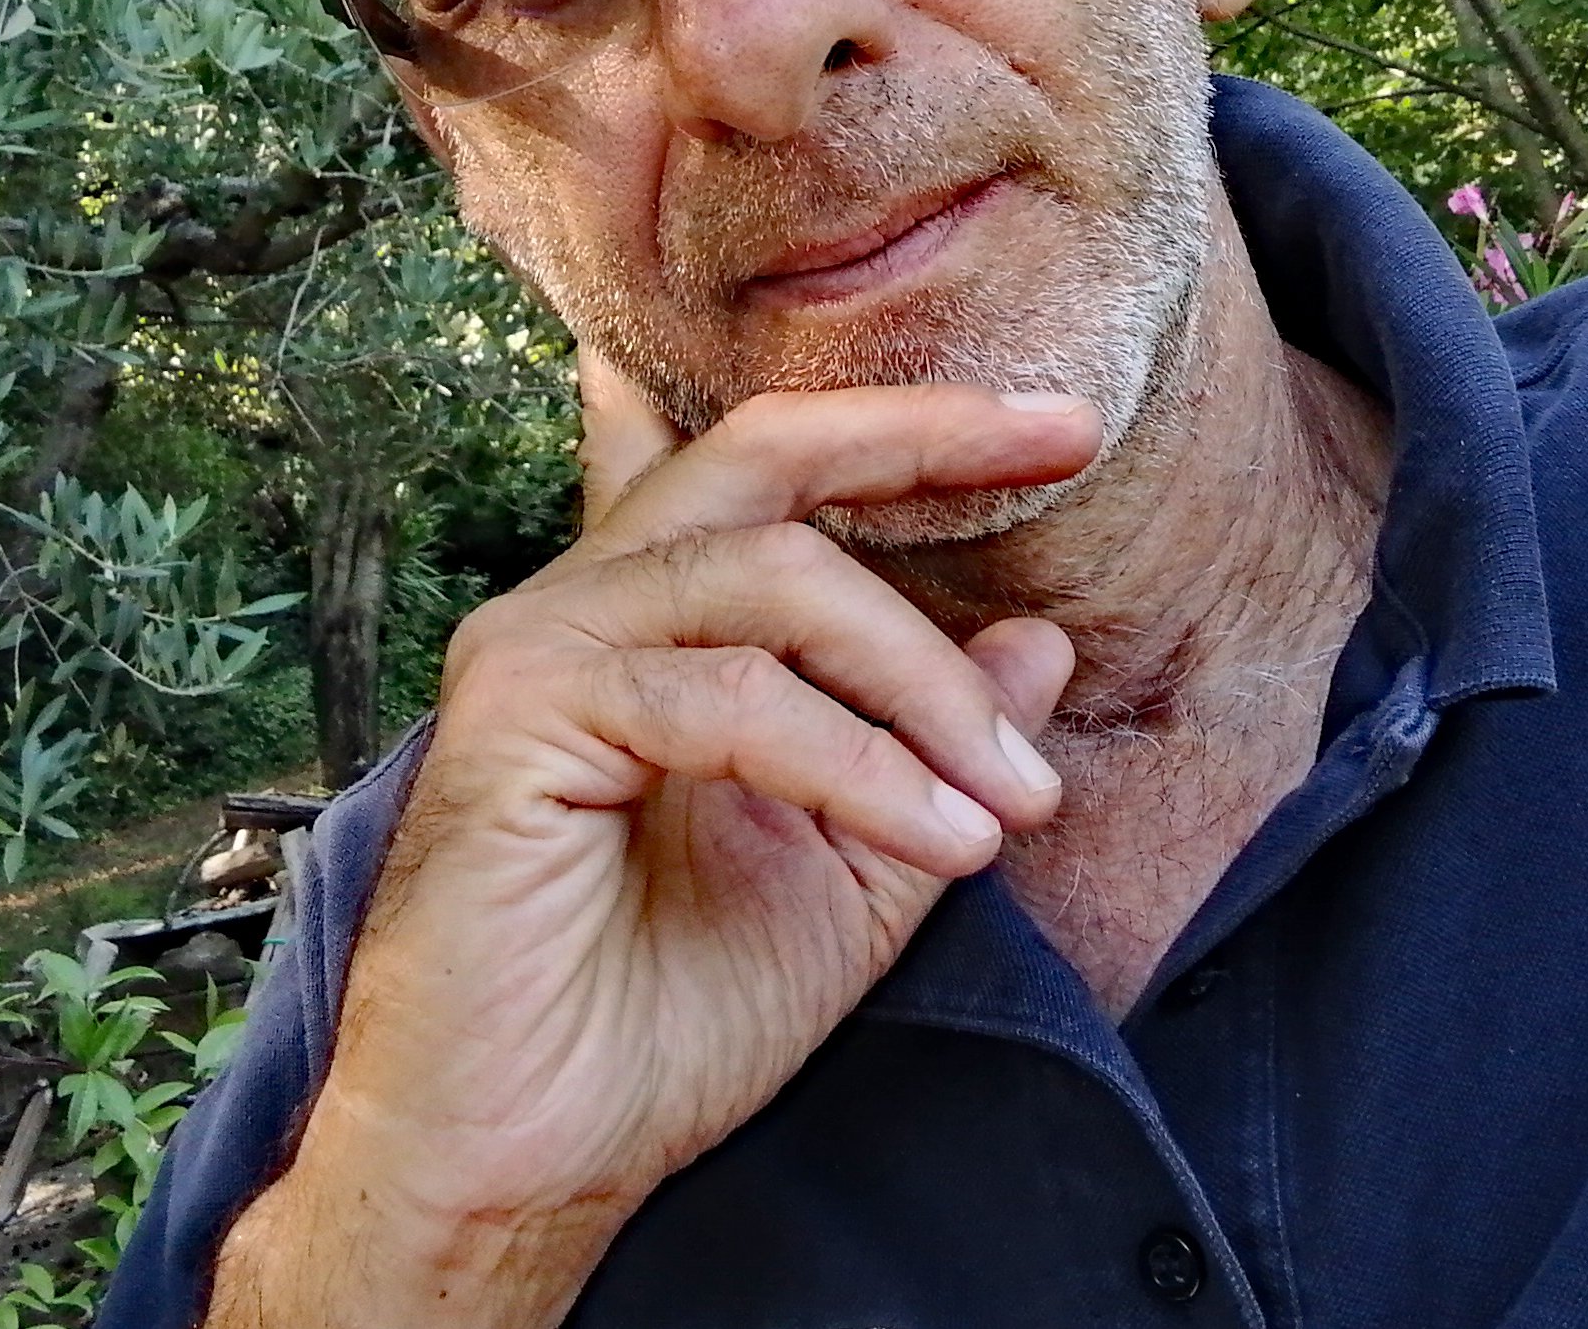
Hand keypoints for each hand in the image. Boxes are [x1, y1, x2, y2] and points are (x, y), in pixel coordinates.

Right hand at [204, 362, 1095, 1328]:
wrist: (530, 1163)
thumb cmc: (664, 1022)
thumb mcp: (854, 878)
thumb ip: (934, 756)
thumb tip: (1041, 644)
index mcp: (657, 624)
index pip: (782, 471)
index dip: (912, 429)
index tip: (1058, 424)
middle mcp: (589, 602)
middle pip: (767, 453)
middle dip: (924, 436)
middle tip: (1066, 438)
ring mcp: (542, 645)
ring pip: (777, 578)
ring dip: (923, 683)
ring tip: (1016, 799)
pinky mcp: (522, 713)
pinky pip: (732, 697)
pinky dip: (858, 762)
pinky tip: (942, 835)